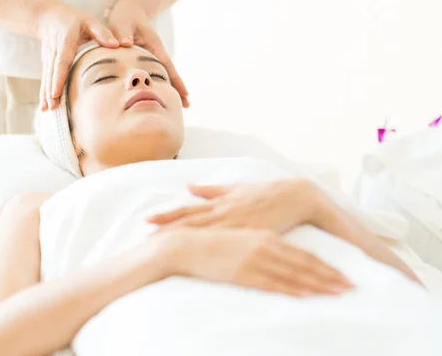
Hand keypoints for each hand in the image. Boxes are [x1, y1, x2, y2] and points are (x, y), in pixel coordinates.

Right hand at [37, 3, 119, 110]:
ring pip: (47, 78)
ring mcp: (49, 58)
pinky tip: (45, 107)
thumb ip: (102, 33)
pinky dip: (44, 93)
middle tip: (53, 106)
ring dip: (46, 94)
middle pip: (52, 73)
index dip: (59, 77)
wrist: (48, 17)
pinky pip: (46, 79)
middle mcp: (54, 52)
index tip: (56, 91)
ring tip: (48, 110)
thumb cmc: (74, 19)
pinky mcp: (47, 64)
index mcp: (66, 42)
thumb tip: (116, 45)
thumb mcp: (89, 21)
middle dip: (51, 90)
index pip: (61, 61)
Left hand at [106, 0, 188, 106]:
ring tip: (179, 106)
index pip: (166, 66)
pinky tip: (159, 95)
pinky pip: (155, 74)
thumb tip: (125, 44)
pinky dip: (159, 85)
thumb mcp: (122, 22)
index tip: (184, 93)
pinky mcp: (147, 60)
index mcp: (154, 46)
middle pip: (170, 74)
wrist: (130, 10)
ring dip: (171, 89)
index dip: (175, 80)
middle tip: (187, 106)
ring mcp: (153, 57)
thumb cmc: (126, 16)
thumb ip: (123, 32)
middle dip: (178, 88)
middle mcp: (157, 53)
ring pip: (164, 75)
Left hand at [148, 179, 320, 232]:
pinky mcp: (250, 233)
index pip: (187, 210)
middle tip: (145, 239)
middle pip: (190, 222)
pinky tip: (201, 256)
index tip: (147, 221)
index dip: (167, 216)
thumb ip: (211, 189)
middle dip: (168, 230)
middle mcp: (223, 211)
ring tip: (166, 248)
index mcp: (219, 202)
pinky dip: (213, 249)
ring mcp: (236, 223)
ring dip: (184, 239)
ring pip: (205, 233)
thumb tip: (188, 185)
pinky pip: (229, 243)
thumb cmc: (265, 192)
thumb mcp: (235, 188)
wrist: (296, 196)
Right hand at [167, 228, 352, 296]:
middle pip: (305, 264)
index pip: (304, 254)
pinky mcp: (243, 273)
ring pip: (294, 274)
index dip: (326, 266)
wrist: (186, 245)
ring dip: (318, 284)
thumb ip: (262, 244)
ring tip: (338, 293)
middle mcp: (266, 246)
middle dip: (330, 276)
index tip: (344, 275)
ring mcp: (255, 260)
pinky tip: (307, 295)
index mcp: (266, 237)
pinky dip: (292, 289)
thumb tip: (280, 255)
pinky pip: (273, 283)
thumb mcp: (242, 237)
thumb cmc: (213, 241)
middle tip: (352, 286)